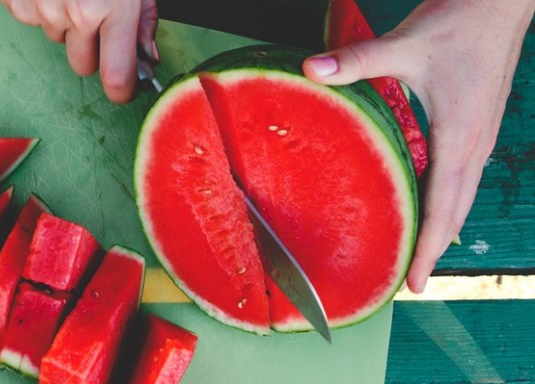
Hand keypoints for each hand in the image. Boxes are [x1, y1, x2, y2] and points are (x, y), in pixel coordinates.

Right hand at [1, 0, 158, 103]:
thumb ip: (144, 20)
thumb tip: (147, 58)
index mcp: (113, 8)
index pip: (117, 77)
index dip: (123, 90)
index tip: (125, 89)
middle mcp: (77, 13)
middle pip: (83, 65)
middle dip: (91, 51)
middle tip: (96, 18)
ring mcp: (44, 8)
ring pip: (57, 40)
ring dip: (65, 24)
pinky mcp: (18, 1)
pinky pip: (31, 20)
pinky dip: (40, 7)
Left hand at [302, 0, 534, 291]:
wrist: (504, 0)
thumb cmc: (461, 22)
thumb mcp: (405, 44)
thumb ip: (357, 61)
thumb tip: (312, 70)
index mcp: (459, 136)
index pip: (442, 207)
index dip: (426, 248)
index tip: (414, 283)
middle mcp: (475, 143)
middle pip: (456, 211)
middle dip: (433, 249)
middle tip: (412, 281)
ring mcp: (482, 134)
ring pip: (462, 195)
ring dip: (442, 227)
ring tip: (420, 252)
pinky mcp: (479, 123)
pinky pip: (463, 174)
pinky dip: (448, 199)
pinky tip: (430, 201)